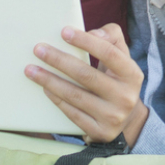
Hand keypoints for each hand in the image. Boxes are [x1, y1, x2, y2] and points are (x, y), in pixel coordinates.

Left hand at [28, 24, 145, 145]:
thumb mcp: (122, 59)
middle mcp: (125, 97)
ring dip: (50, 81)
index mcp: (133, 75)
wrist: (126, 120)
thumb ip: (111, 38)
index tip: (64, 32)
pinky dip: (56, 99)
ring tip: (32, 70)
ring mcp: (112, 116)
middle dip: (59, 60)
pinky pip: (72, 113)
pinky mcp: (99, 131)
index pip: (109, 54)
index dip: (86, 42)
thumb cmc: (117, 81)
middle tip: (38, 50)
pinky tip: (45, 88)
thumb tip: (93, 33)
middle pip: (86, 75)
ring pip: (75, 95)